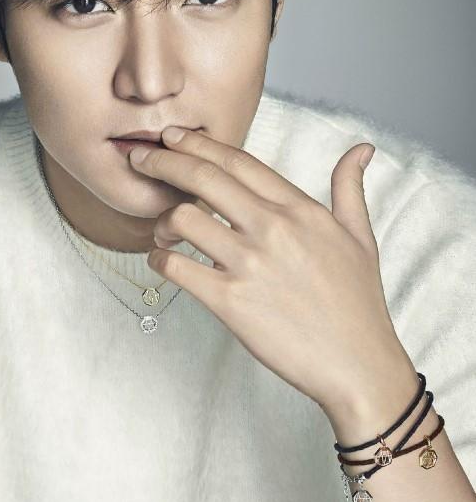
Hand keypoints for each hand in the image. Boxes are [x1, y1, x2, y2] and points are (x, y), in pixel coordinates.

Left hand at [128, 126, 409, 416]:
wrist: (358, 365)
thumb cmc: (358, 304)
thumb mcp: (360, 237)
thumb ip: (350, 188)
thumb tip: (361, 150)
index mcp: (300, 209)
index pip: (238, 161)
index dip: (198, 144)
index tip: (174, 137)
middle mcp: (272, 228)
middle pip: (203, 176)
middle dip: (163, 160)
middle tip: (141, 158)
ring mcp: (250, 264)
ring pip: (183, 217)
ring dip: (161, 220)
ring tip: (162, 232)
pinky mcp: (230, 302)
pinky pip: (177, 268)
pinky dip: (159, 260)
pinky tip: (162, 262)